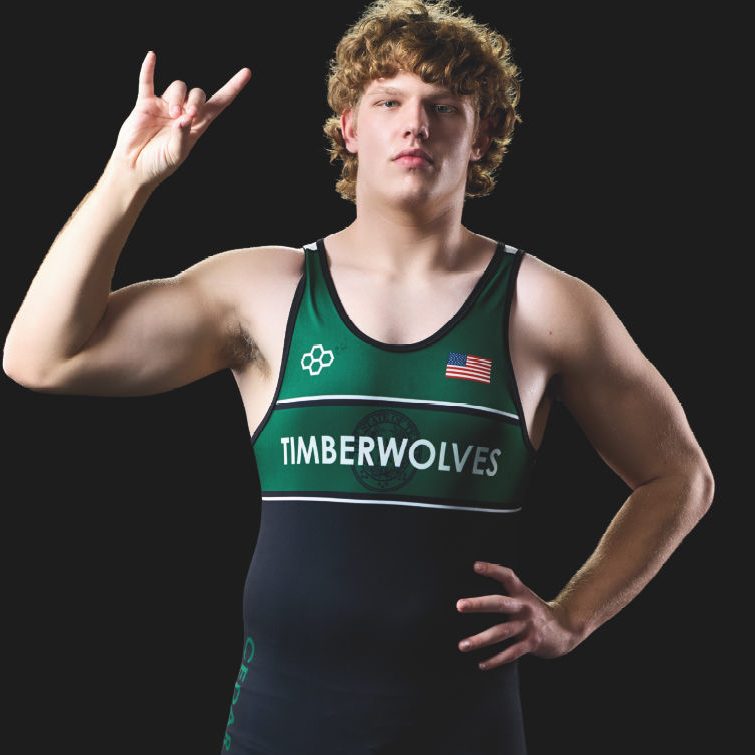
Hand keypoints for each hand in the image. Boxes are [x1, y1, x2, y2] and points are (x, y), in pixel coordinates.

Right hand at [109, 50, 251, 187]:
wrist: (136, 167)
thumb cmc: (159, 164)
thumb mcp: (176, 155)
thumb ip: (182, 137)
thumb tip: (184, 118)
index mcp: (197, 126)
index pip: (219, 103)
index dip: (233, 88)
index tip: (247, 73)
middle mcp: (183, 113)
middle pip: (198, 93)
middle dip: (196, 101)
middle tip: (188, 115)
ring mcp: (164, 107)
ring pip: (178, 88)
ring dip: (177, 99)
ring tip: (172, 115)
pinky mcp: (145, 104)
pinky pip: (147, 82)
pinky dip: (149, 69)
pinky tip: (152, 56)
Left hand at [456, 561, 582, 670]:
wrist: (565, 628)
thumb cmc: (534, 611)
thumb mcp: (523, 596)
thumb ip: (506, 591)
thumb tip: (477, 584)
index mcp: (521, 592)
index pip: (507, 576)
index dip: (492, 570)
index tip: (475, 566)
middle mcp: (523, 607)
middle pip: (499, 604)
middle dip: (479, 604)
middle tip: (459, 605)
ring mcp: (528, 626)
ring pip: (501, 632)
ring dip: (480, 639)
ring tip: (462, 645)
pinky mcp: (531, 643)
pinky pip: (511, 653)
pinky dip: (496, 660)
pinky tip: (481, 664)